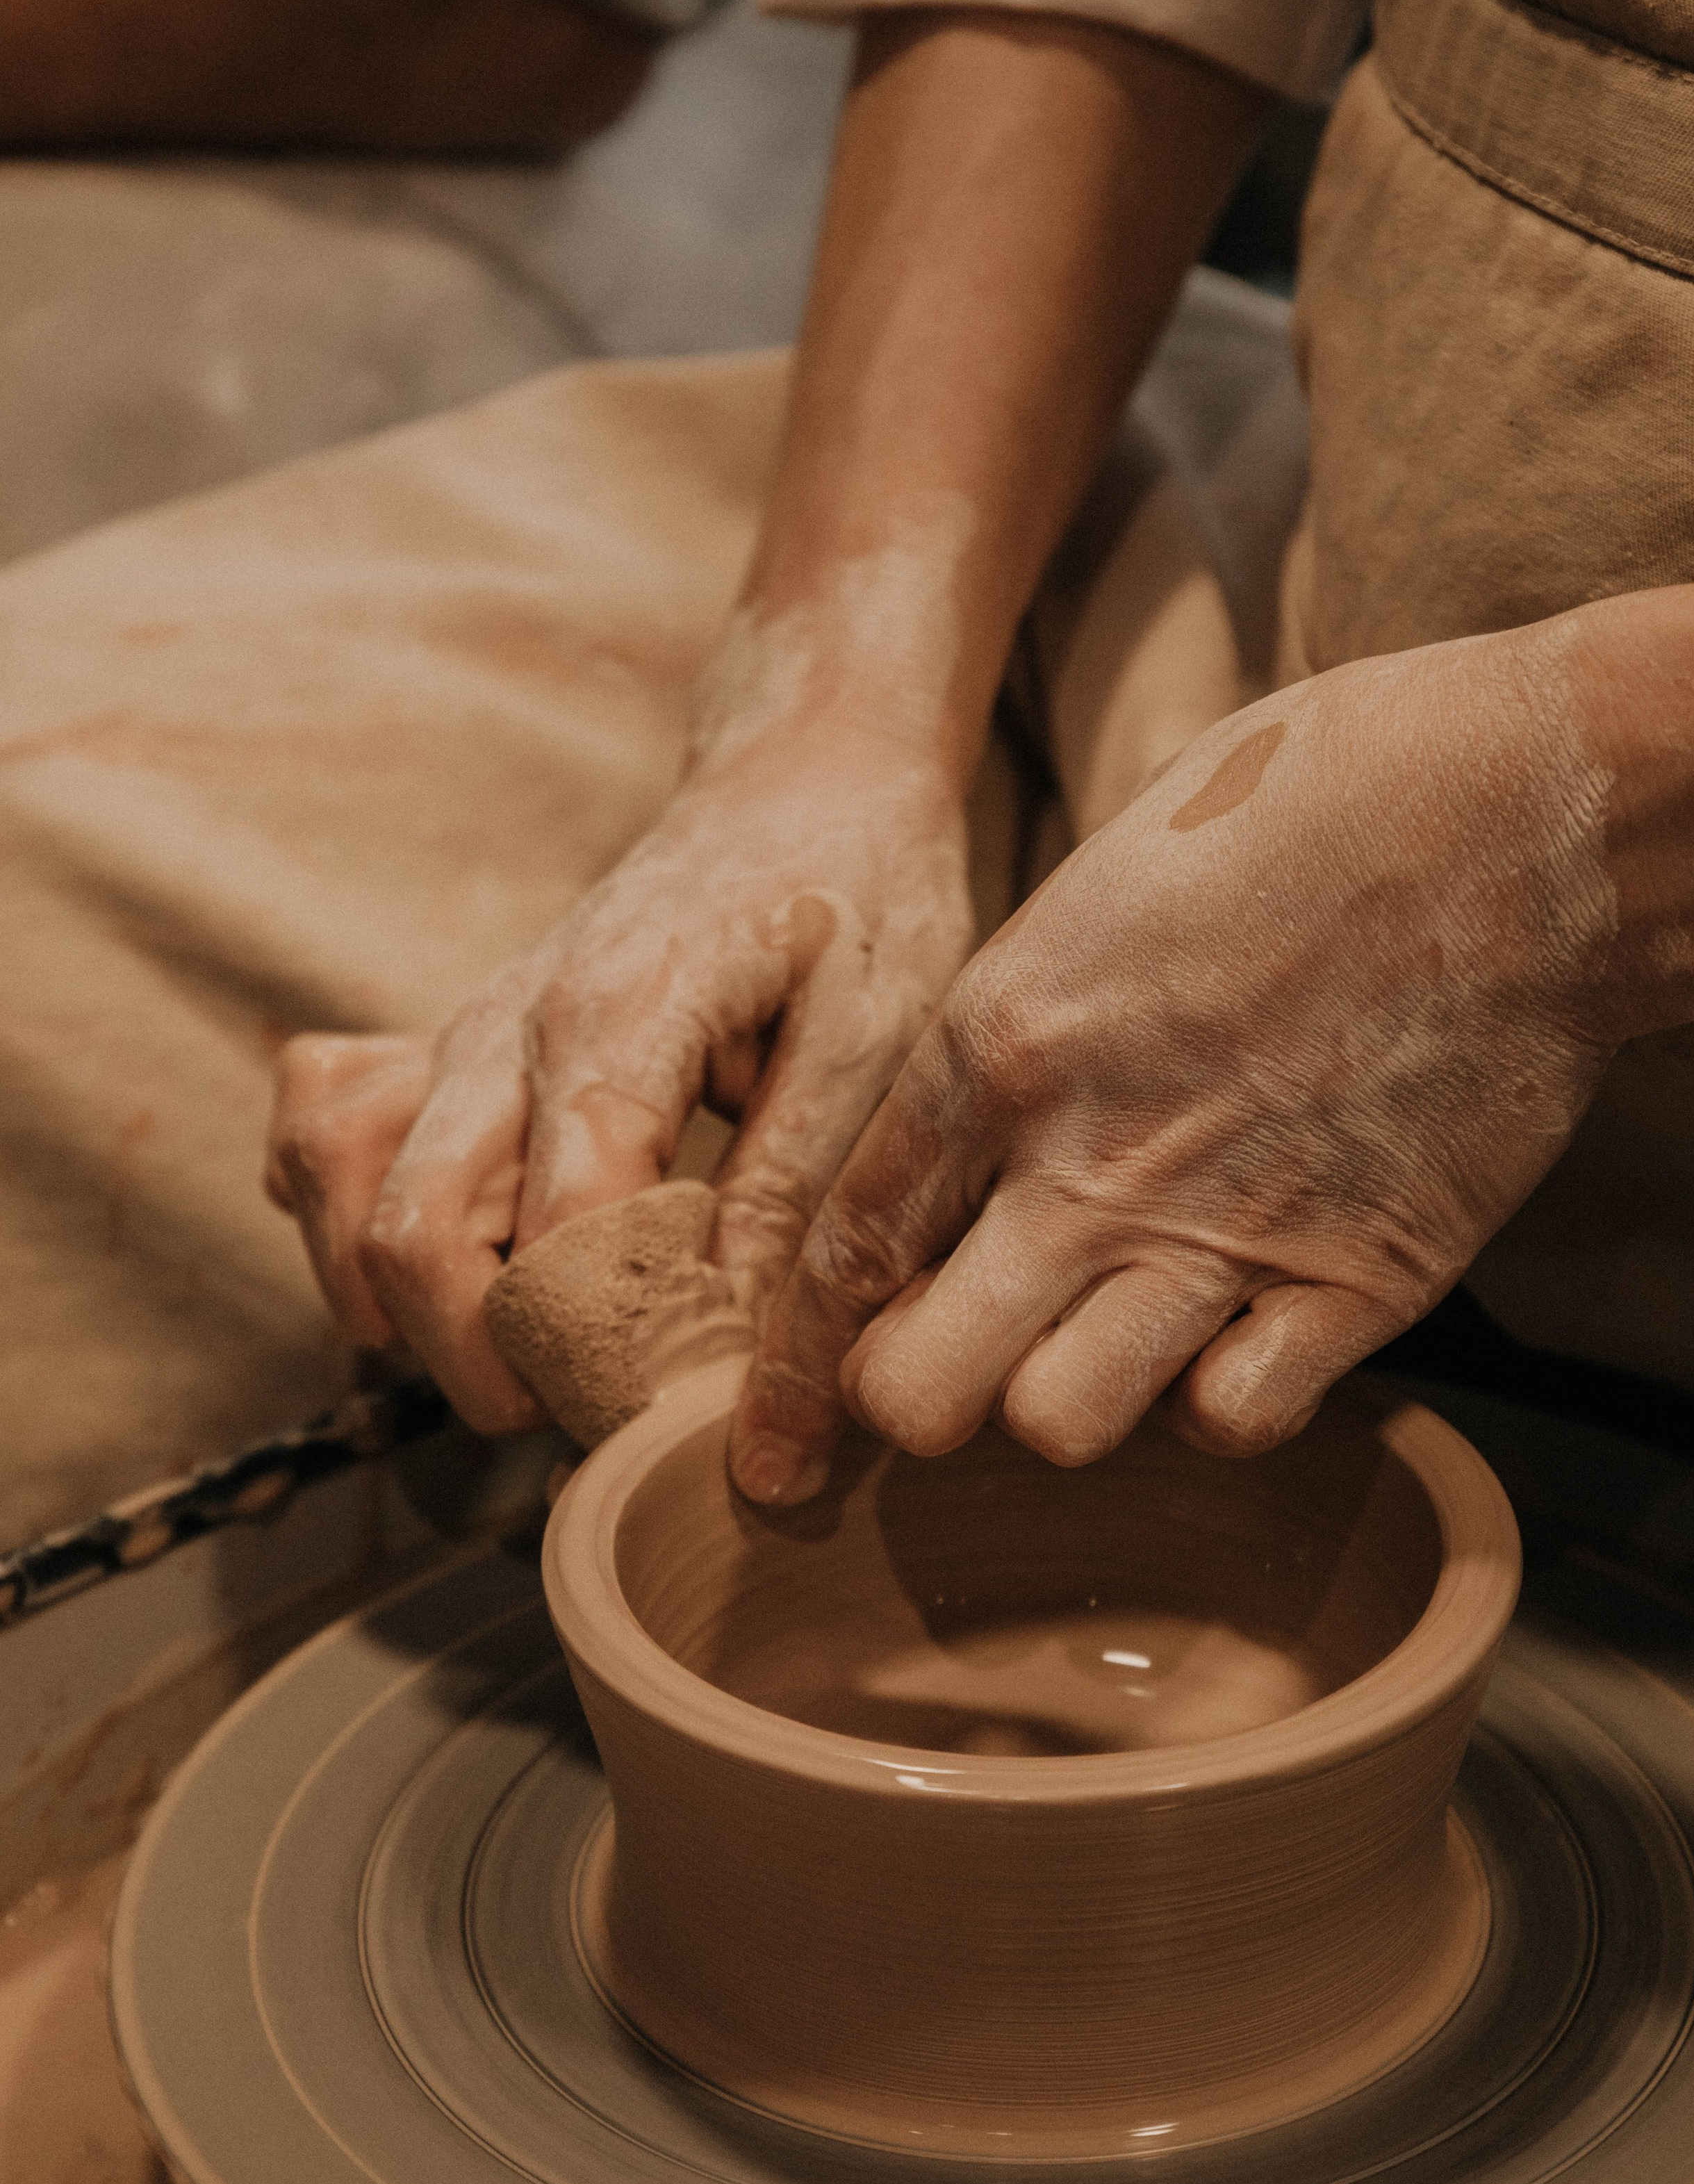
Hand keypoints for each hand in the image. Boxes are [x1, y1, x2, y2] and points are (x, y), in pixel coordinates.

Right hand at [267, 715, 974, 1427]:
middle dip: (484, 1360)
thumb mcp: (879, 1039)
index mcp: (622, 1014)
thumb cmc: (858, 895)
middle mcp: (508, 1020)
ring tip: (520, 1344)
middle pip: (411, 1233)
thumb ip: (797, 1194)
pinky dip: (349, 1216)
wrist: (805, 777)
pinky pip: (324, 1133)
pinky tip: (456, 1252)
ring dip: (401, 1301)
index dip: (606, 1346)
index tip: (678, 1406)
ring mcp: (460, 1029)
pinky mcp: (444, 1043)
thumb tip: (737, 1352)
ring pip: (335, 1185)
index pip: (561, 1228)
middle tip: (589, 1405)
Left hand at [733, 622, 1622, 1495]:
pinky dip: (1220, 1396)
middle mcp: (1085, 1161)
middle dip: (913, 1399)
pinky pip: (1230, 1419)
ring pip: (1057, 1430)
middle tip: (959, 1359)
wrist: (1523, 815)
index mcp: (996, 1042)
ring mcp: (1221, 1233)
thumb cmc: (1305, 808)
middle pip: (915, 1394)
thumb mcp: (1095, 886)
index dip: (803, 1349)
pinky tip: (1236, 1327)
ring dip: (1067, 1401)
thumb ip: (1012, 1031)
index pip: (840, 1249)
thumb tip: (965, 1136)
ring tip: (1111, 1332)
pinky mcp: (1358, 1281)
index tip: (803, 1402)